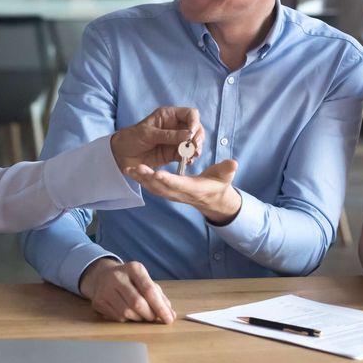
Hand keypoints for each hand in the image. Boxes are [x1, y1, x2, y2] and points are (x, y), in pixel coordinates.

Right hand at [78, 258, 174, 323]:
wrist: (102, 276)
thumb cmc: (130, 280)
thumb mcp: (145, 281)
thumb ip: (159, 296)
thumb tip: (170, 314)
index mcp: (133, 268)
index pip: (149, 289)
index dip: (160, 307)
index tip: (169, 318)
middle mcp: (118, 276)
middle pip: (137, 303)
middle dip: (150, 315)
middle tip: (154, 318)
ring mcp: (105, 289)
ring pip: (127, 312)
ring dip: (139, 318)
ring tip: (141, 314)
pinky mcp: (98, 301)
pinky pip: (118, 317)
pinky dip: (127, 319)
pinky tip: (128, 312)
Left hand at [110, 107, 203, 170]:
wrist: (120, 155)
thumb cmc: (131, 138)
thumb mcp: (148, 134)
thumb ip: (169, 135)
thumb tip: (189, 134)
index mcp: (169, 116)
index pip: (190, 114)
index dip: (194, 122)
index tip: (192, 134)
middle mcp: (175, 127)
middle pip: (195, 128)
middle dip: (198, 137)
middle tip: (195, 148)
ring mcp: (175, 140)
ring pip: (193, 142)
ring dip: (196, 149)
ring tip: (193, 156)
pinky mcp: (173, 153)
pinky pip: (186, 154)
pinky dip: (190, 158)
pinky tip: (188, 161)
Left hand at [124, 160, 239, 224]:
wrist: (213, 199)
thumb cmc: (219, 184)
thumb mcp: (225, 175)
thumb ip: (227, 169)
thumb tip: (233, 163)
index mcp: (193, 188)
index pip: (179, 184)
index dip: (168, 180)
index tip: (157, 174)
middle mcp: (180, 193)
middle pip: (161, 187)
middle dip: (148, 178)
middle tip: (136, 168)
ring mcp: (172, 194)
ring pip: (154, 188)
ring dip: (140, 179)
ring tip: (128, 169)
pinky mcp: (167, 192)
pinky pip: (152, 187)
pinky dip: (141, 180)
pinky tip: (131, 171)